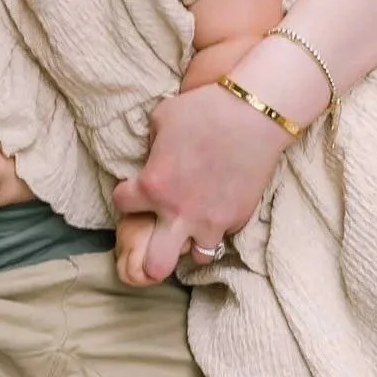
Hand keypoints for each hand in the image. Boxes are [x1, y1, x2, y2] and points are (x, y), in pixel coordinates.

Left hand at [112, 87, 284, 274]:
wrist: (255, 116)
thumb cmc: (204, 110)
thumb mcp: (161, 119)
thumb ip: (150, 147)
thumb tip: (152, 158)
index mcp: (153, 186)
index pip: (121, 204)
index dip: (126, 194)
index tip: (134, 187)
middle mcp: (178, 212)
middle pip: (154, 266)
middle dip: (149, 257)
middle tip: (154, 237)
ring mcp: (210, 221)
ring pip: (197, 257)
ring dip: (191, 242)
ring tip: (191, 226)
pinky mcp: (238, 219)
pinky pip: (223, 235)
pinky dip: (218, 225)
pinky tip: (218, 206)